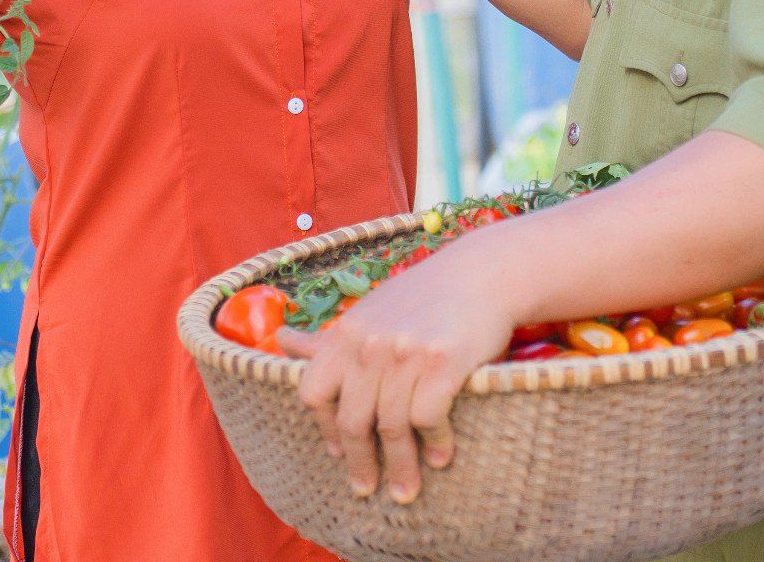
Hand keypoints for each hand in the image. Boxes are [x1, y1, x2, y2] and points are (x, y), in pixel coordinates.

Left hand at [276, 249, 512, 504]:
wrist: (482, 274)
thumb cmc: (423, 296)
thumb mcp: (369, 311)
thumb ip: (330, 338)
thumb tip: (282, 340)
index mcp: (345, 333)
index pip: (313, 393)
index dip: (325, 428)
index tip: (338, 452)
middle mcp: (369, 343)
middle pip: (352, 420)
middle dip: (360, 463)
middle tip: (366, 488)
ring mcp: (405, 352)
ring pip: (391, 427)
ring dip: (401, 467)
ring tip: (407, 490)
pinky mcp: (442, 361)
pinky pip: (427, 418)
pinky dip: (433, 443)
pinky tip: (440, 456)